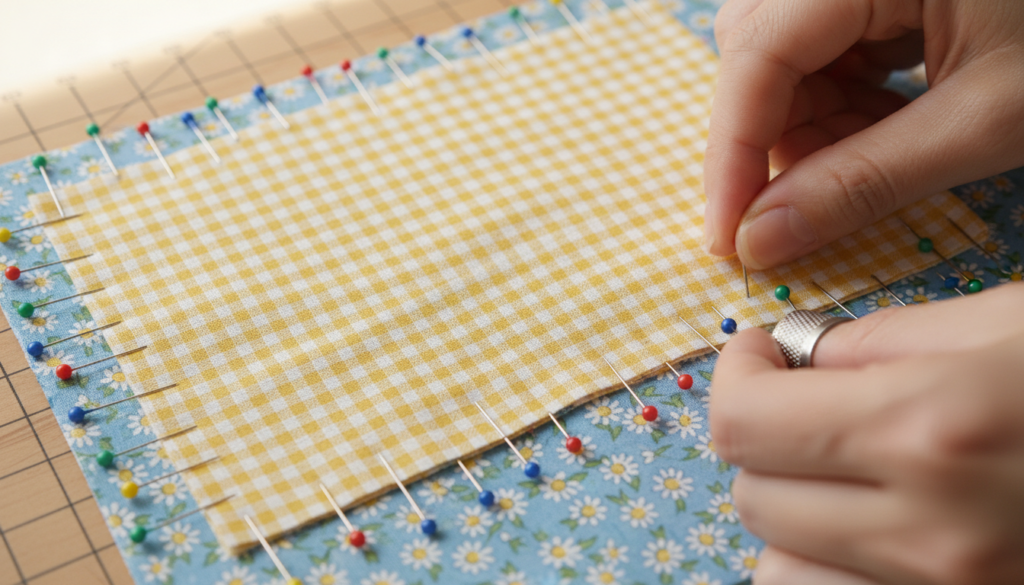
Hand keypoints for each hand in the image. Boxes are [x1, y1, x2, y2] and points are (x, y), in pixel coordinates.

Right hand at [703, 0, 1023, 268]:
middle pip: (758, 54)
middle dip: (776, 141)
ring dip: (810, 126)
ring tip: (868, 162)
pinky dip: (840, 104)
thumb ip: (864, 182)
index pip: (758, 57)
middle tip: (808, 208)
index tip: (728, 237)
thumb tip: (761, 241)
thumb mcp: (985, 120)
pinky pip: (821, 49)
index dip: (733, 154)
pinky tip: (882, 129)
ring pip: (782, 58)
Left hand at [710, 284, 1023, 583]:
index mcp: (925, 428)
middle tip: (810, 409)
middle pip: (753, 497)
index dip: (736, 377)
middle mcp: (923, 530)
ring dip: (791, 515)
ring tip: (849, 477)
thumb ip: (883, 338)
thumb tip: (801, 356)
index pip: (744, 422)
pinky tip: (874, 527)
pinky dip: (828, 564)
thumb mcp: (1010, 323)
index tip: (761, 354)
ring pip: (777, 565)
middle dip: (763, 441)